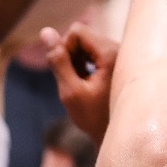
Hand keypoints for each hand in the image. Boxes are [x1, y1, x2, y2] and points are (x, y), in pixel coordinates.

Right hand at [43, 22, 118, 141]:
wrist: (119, 136)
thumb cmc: (95, 118)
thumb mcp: (71, 91)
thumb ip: (58, 61)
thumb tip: (46, 32)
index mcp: (112, 54)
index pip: (77, 31)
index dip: (64, 49)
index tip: (66, 73)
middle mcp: (121, 49)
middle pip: (82, 36)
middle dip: (71, 55)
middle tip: (73, 81)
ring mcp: (121, 55)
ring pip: (86, 44)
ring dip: (77, 62)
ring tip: (81, 85)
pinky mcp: (117, 61)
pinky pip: (93, 52)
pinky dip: (85, 65)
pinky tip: (88, 84)